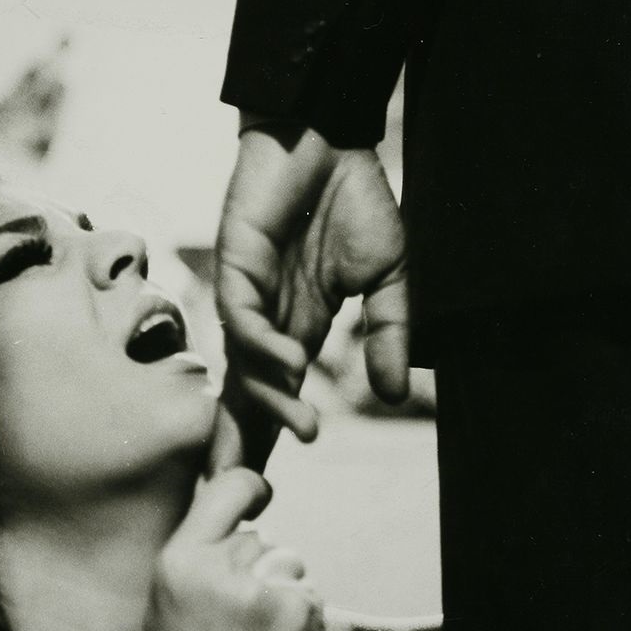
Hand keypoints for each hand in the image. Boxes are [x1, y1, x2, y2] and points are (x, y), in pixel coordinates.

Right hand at [146, 467, 324, 630]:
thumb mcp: (164, 606)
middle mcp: (219, 568)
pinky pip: (308, 595)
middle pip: (258, 538)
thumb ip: (193, 556)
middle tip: (239, 619)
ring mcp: (262, 590)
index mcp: (177, 561)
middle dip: (256, 566)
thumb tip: (229, 510)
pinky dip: (300, 618)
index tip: (258, 497)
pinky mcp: (299, 613)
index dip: (249, 489)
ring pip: (288, 561)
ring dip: (281, 589)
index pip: (228, 487)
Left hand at [214, 124, 407, 467]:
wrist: (329, 132)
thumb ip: (390, 334)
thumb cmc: (354, 197)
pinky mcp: (235, 257)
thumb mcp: (391, 278)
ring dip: (271, 399)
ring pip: (244, 361)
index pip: (276, 396)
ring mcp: (248, 289)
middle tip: (239, 499)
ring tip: (305, 431)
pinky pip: (242, 312)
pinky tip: (290, 364)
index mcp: (299, 326)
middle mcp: (267, 317)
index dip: (267, 441)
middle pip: (243, 394)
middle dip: (241, 446)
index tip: (261, 496)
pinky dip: (263, 342)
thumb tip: (394, 395)